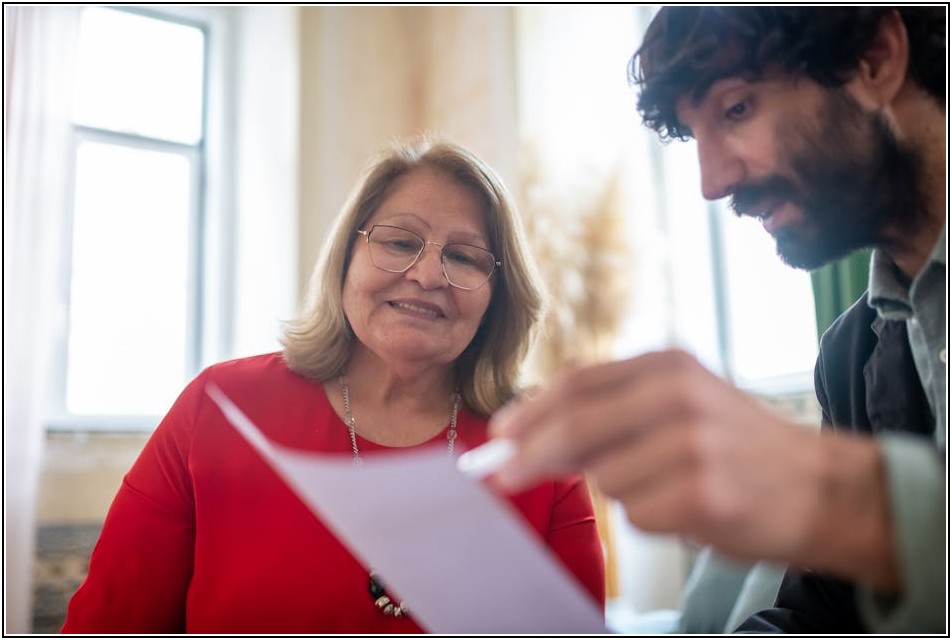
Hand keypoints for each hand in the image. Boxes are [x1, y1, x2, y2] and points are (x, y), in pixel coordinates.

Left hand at [490, 349, 896, 585]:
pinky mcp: (704, 492)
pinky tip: (688, 507)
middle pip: (576, 425)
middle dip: (530, 453)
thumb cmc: (738, 447)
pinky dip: (651, 518)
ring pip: (605, 478)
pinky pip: (638, 514)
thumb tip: (530, 436)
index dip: (530, 410)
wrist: (822, 487)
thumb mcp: (680, 405)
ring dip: (620, 491)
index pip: (577, 383)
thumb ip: (611, 413)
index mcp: (668, 364)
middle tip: (502, 475)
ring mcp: (693, 443)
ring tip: (667, 486)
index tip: (498, 435)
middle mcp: (679, 394)